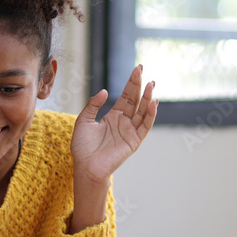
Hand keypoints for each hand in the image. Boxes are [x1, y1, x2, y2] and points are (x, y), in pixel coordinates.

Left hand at [72, 65, 156, 185]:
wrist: (85, 167)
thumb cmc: (82, 147)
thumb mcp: (83, 120)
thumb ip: (93, 105)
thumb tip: (105, 91)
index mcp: (113, 116)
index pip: (126, 96)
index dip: (131, 83)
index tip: (137, 69)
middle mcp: (124, 122)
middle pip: (135, 100)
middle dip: (139, 85)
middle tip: (142, 70)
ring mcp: (130, 131)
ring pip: (142, 111)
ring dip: (148, 98)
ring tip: (151, 84)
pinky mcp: (134, 141)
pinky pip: (145, 126)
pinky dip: (150, 115)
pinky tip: (153, 103)